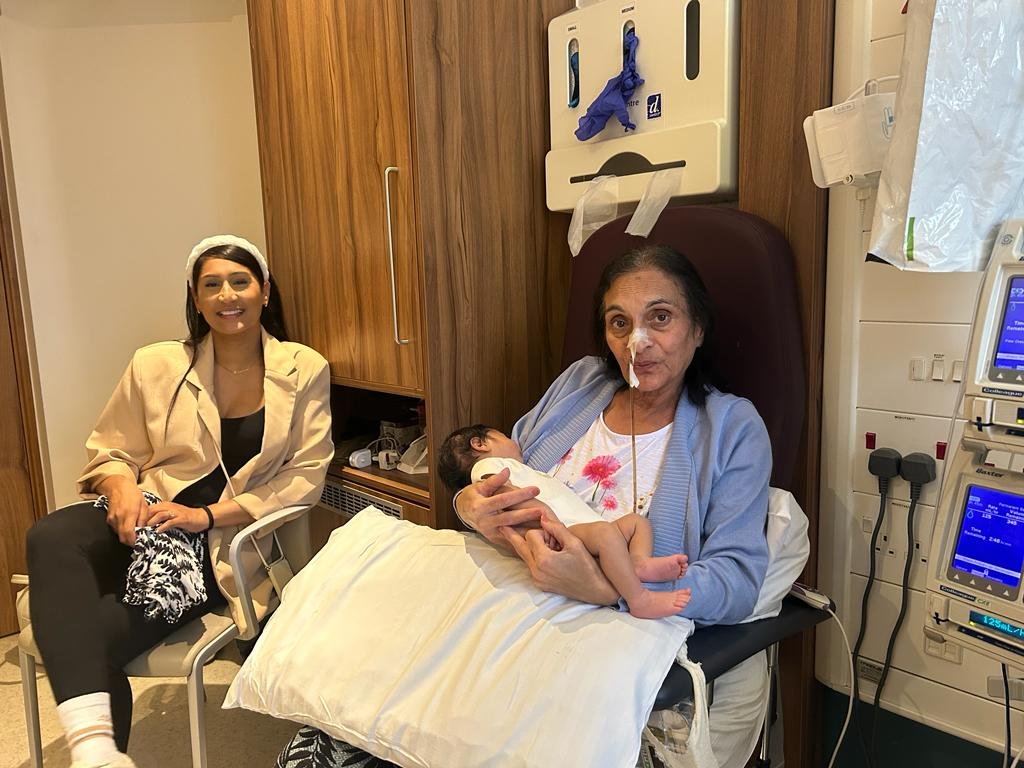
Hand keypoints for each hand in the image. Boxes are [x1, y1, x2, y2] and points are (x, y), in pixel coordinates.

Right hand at [103, 482, 147, 545]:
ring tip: (134, 533)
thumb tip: (142, 531)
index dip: (133, 542)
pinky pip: (116, 530)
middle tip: (138, 541)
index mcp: (129, 514)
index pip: (128, 534)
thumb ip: (143, 519)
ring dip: (126, 537)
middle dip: (130, 542)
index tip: (139, 544)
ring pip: (119, 535)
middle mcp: (118, 518)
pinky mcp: (108, 519)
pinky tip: (128, 527)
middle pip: (122, 538)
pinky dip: (122, 531)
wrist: (118, 487)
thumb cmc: (133, 495)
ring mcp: (112, 519)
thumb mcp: (143, 505)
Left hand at [142, 502, 208, 533]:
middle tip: (137, 529)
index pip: (148, 508)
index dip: (140, 516)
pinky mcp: (181, 518)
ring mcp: (175, 512)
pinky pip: (170, 522)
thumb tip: (146, 524)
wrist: (201, 517)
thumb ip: (160, 518)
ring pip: (159, 515)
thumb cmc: (184, 518)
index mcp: (165, 506)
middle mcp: (169, 507)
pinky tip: (158, 531)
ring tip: (146, 530)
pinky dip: (163, 526)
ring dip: (151, 522)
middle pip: (152, 510)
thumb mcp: (170, 516)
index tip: (135, 525)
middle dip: (143, 520)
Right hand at [455, 467, 544, 546]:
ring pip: (511, 532)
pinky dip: (523, 539)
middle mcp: (484, 522)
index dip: (520, 494)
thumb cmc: (475, 496)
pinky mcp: (495, 540)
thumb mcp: (481, 486)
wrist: (464, 512)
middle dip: (527, 514)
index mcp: (480, 507)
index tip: (536, 489)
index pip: (503, 500)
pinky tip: (537, 537)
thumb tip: (507, 471)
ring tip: (543, 525)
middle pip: (509, 518)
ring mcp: (490, 533)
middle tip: (543, 510)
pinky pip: (511, 540)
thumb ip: (495, 480)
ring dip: (527, 529)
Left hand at [502, 517, 618, 604]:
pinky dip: (534, 558)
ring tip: (533, 540)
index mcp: (544, 560)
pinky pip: (530, 567)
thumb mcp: (574, 543)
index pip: (531, 535)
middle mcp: (537, 571)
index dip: (541, 531)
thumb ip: (556, 528)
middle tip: (501, 526)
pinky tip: (544, 554)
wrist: (595, 590)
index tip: (553, 534)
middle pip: (520, 547)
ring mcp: (537, 580)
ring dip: (530, 548)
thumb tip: (542, 517)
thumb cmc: (587, 565)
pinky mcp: (540, 585)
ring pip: (524, 557)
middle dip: (514, 536)